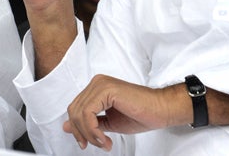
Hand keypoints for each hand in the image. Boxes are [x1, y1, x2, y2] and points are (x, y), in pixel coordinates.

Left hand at [64, 75, 181, 150]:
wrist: (161, 110)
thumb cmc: (141, 114)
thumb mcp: (109, 122)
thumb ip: (89, 123)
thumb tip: (67, 126)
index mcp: (96, 88)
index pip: (74, 108)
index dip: (77, 129)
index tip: (85, 143)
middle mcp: (96, 83)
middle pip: (73, 110)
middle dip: (81, 133)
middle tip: (97, 145)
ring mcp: (100, 84)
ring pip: (79, 112)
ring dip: (89, 134)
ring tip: (104, 143)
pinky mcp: (106, 90)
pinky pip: (88, 112)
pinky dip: (92, 129)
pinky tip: (104, 138)